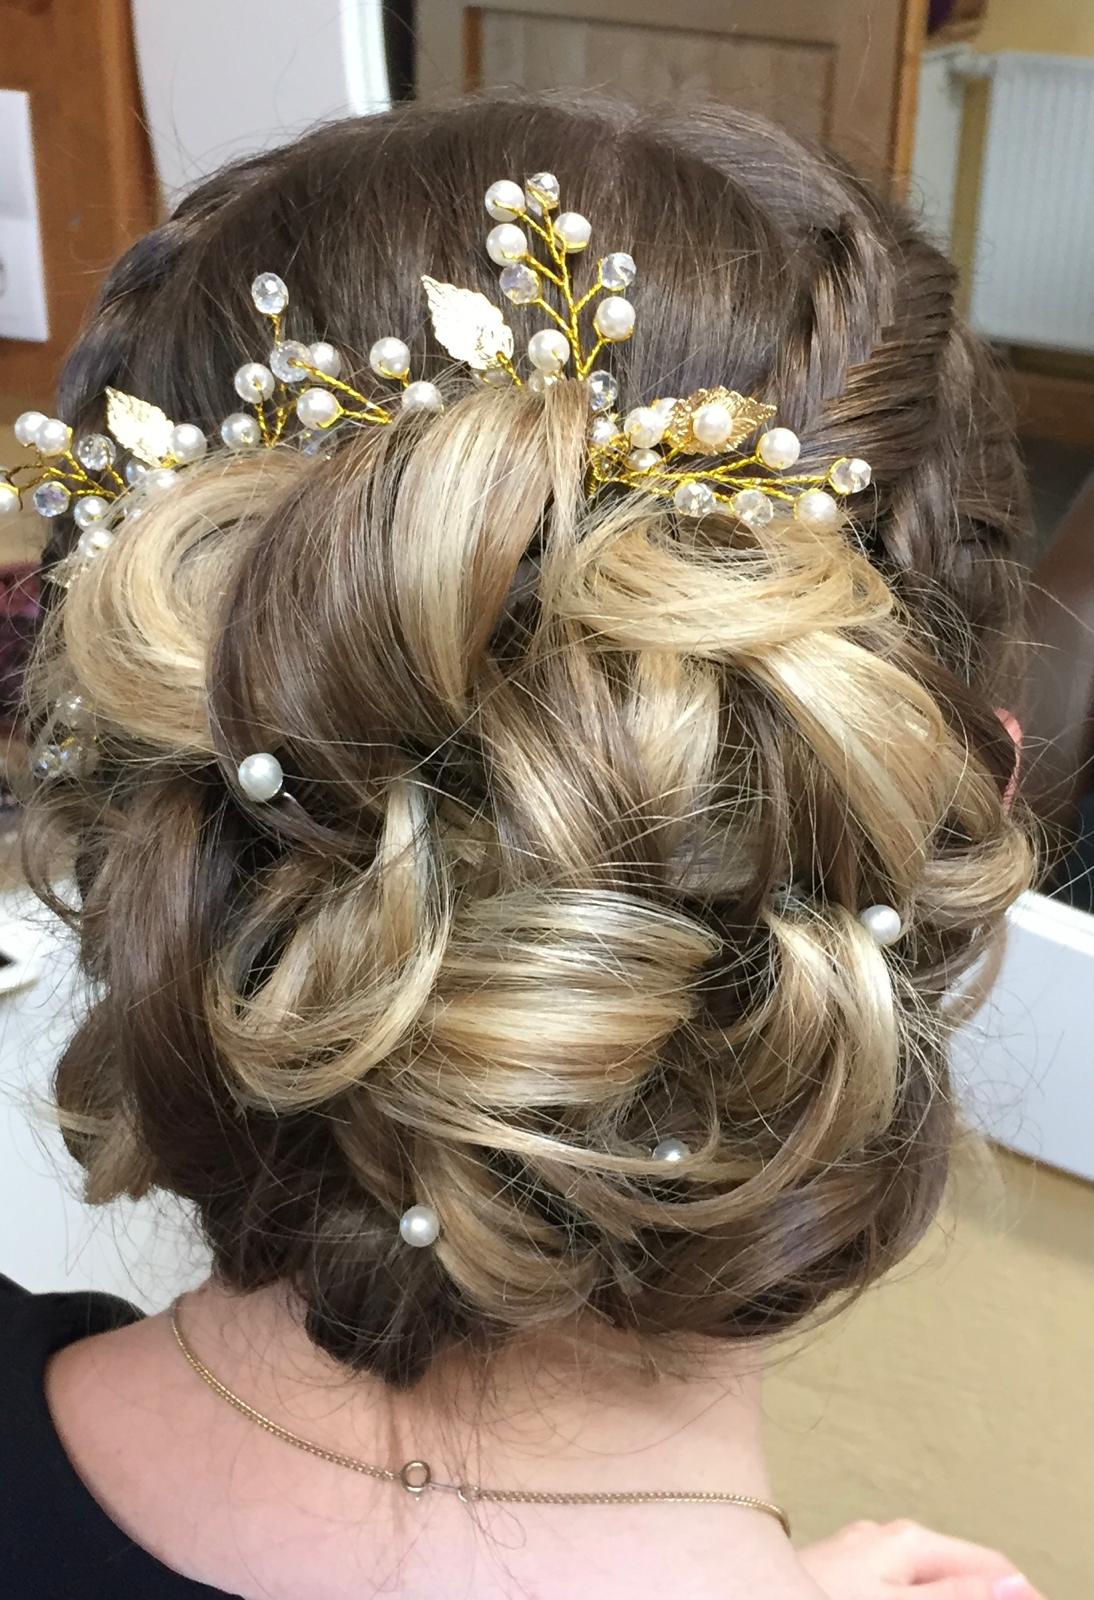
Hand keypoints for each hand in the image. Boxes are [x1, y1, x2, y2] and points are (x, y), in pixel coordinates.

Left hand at [798, 1519, 1044, 1599]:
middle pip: (955, 1568)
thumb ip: (954, 1595)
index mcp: (908, 1540)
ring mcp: (858, 1550)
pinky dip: (907, 1594)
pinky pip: (890, 1584)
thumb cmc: (815, 1593)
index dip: (1015, 1592)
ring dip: (941, 1592)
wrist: (738, 1579)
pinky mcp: (837, 1569)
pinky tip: (901, 1599)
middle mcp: (885, 1535)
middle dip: (975, 1591)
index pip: (987, 1563)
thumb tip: (1015, 1584)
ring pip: (921, 1577)